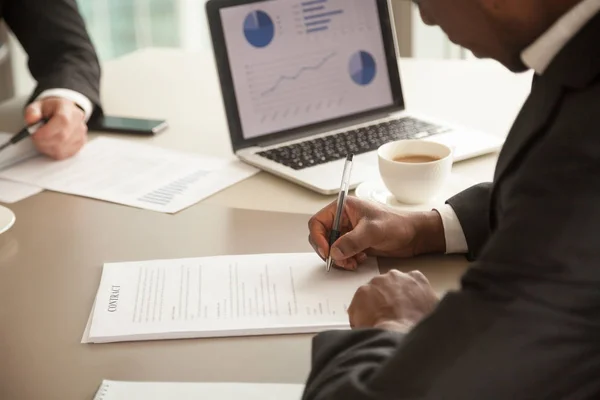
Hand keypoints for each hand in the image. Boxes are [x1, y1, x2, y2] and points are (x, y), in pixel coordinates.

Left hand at [24, 97, 87, 159]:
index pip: (62, 122)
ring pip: (61, 148)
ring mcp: (81, 134)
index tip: (34, 134)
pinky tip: (49, 144)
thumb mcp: (38, 106)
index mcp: (68, 109)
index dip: (47, 132)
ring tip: (42, 140)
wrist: (65, 113)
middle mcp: (78, 122)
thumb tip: (32, 120)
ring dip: (46, 147)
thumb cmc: (51, 110)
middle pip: (62, 138)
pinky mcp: (79, 144)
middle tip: (35, 138)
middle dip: (44, 141)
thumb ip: (32, 111)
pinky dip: (52, 151)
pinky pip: (63, 154)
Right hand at [308, 197, 445, 269]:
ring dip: (339, 258)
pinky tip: (360, 260)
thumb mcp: (373, 230)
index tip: (327, 252)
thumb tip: (334, 252)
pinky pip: (342, 254)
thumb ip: (352, 241)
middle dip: (329, 251)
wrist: (414, 236)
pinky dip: (347, 260)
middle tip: (340, 261)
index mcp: (343, 208)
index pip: (318, 222)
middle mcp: (343, 219)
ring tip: (352, 262)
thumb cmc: (398, 224)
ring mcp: (349, 232)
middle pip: (322, 237)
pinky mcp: (355, 243)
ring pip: (331, 248)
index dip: (318, 238)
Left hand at [349, 270, 438, 330]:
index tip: (402, 308)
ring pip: (371, 294)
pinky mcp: (361, 292)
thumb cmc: (418, 327)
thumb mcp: (435, 312)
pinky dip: (360, 315)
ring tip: (377, 324)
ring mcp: (377, 282)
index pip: (408, 283)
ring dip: (372, 306)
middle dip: (386, 299)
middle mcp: (395, 276)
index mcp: (416, 279)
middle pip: (388, 286)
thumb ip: (429, 303)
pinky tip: (367, 327)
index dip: (404, 297)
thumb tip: (429, 308)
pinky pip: (358, 305)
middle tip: (388, 317)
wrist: (399, 334)